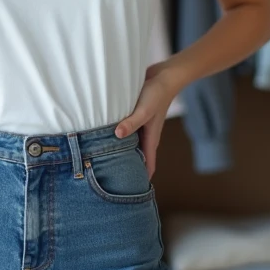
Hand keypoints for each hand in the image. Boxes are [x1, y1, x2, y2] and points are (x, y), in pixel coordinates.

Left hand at [114, 63, 179, 178]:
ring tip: (104, 164)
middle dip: (128, 170)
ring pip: (129, 146)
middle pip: (137, 158)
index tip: (132, 195)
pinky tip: (104, 137)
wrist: (165, 75)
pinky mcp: (134, 116)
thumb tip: (117, 135)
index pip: (148, 165)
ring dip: (120, 153)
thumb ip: (131, 122)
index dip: (141, 180)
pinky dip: (117, 137)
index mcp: (150, 138)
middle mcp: (145, 135)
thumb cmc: (157, 93)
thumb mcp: (143, 110)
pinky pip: (125, 131)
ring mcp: (140, 126)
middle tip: (111, 183)